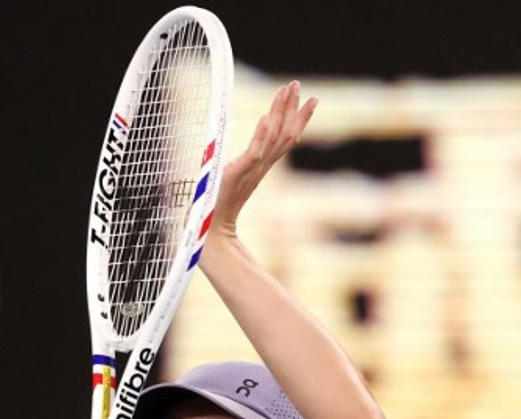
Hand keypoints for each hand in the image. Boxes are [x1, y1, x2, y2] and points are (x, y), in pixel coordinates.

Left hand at [208, 80, 316, 242]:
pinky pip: (254, 153)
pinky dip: (261, 135)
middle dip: (292, 108)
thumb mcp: (231, 179)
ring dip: (280, 112)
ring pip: (273, 138)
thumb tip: (231, 159)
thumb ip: (237, 168)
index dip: (298, 118)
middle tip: (297, 84)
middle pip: (285, 134)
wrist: (210, 232)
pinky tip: (265, 117)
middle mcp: (261, 167)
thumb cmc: (217, 209)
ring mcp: (251, 170)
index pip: (285, 138)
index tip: (310, 98)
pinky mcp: (238, 174)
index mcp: (261, 167)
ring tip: (285, 90)